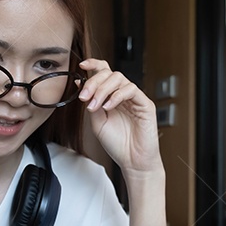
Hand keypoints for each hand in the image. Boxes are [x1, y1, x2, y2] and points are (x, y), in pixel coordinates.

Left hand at [77, 59, 162, 177]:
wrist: (132, 161)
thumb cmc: (117, 144)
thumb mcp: (97, 121)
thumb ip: (91, 102)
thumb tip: (80, 83)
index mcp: (112, 97)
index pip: (105, 72)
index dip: (94, 65)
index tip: (82, 65)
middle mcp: (123, 95)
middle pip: (110, 73)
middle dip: (94, 82)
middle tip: (84, 96)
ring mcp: (135, 98)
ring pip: (119, 79)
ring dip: (103, 89)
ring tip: (96, 105)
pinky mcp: (145, 104)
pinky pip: (131, 90)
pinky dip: (117, 96)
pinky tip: (108, 107)